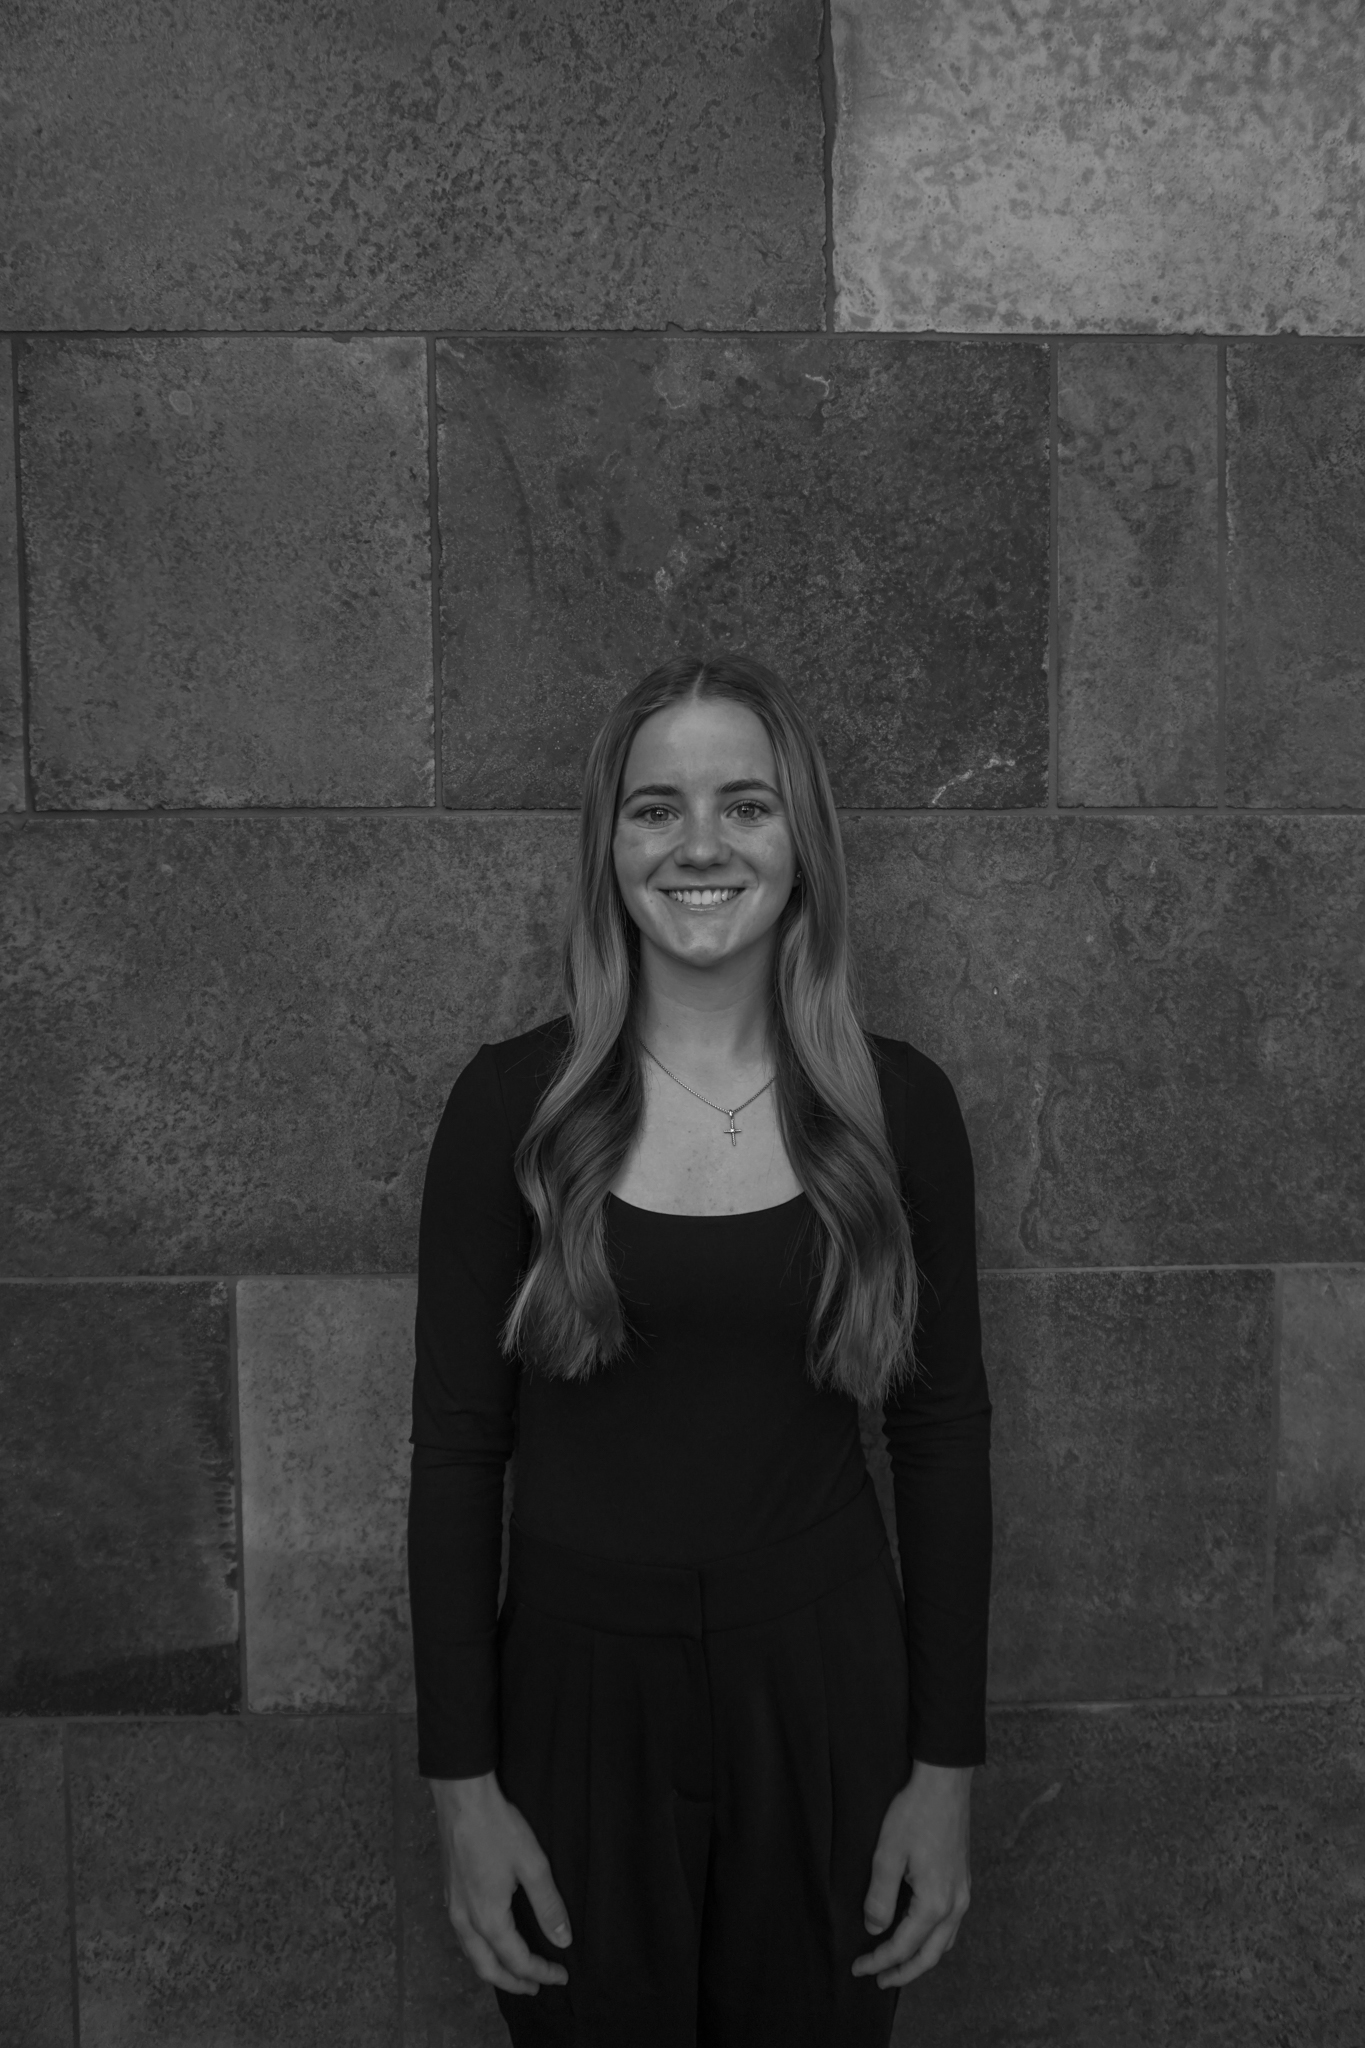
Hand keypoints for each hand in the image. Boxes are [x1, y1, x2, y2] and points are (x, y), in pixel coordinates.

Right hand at [429, 1772, 572, 1995]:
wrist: (461, 1798)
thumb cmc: (496, 1827)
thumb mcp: (533, 1865)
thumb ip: (548, 1905)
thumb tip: (562, 1939)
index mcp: (488, 1917)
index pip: (517, 1960)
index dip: (542, 1972)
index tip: (562, 1974)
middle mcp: (465, 1920)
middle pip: (488, 1968)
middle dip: (514, 1982)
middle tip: (538, 1987)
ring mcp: (453, 1907)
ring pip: (472, 1955)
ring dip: (495, 1970)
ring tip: (517, 1972)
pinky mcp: (450, 1893)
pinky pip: (464, 1938)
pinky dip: (481, 1951)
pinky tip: (493, 1942)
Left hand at [851, 1759, 972, 1989]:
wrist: (944, 1783)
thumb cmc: (915, 1813)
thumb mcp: (887, 1853)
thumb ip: (880, 1896)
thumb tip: (875, 1928)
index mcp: (934, 1902)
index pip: (903, 1946)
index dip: (878, 1961)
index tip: (857, 1967)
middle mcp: (955, 1905)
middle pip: (930, 1956)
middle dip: (903, 1972)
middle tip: (878, 1980)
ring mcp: (963, 1893)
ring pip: (945, 1943)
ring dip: (921, 1959)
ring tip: (896, 1963)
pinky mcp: (963, 1881)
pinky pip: (950, 1925)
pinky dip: (933, 1940)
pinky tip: (918, 1933)